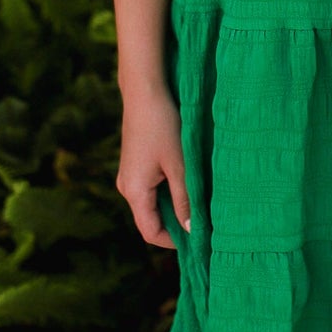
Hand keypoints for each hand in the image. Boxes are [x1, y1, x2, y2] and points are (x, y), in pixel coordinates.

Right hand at [116, 88, 190, 248]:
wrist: (145, 90)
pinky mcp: (135, 162)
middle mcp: (126, 187)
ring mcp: (129, 174)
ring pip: (153, 201)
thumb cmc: (163, 126)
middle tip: (205, 220)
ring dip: (175, 204)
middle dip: (177, 222)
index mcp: (133, 192)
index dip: (174, 241)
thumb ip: (185, 198)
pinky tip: (188, 179)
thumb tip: (191, 228)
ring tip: (200, 199)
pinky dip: (169, 189)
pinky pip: (151, 187)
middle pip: (151, 218)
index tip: (199, 238)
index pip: (150, 232)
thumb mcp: (179, 165)